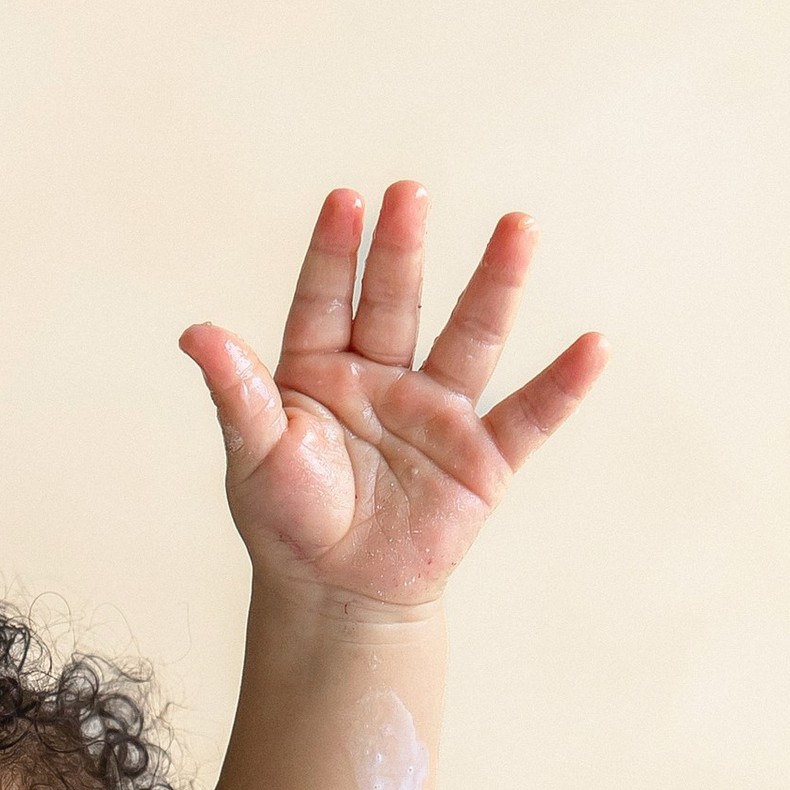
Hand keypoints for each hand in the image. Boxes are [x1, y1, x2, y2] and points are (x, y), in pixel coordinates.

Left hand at [180, 186, 603, 613]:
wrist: (336, 596)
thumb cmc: (287, 522)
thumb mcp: (254, 456)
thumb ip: (238, 393)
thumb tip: (196, 333)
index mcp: (322, 370)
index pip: (327, 298)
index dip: (337, 252)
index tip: (345, 200)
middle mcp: (384, 377)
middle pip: (397, 301)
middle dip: (403, 249)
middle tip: (411, 192)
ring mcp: (437, 413)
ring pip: (470, 337)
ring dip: (496, 285)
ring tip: (518, 227)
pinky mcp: (481, 460)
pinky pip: (528, 417)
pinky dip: (561, 385)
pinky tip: (593, 347)